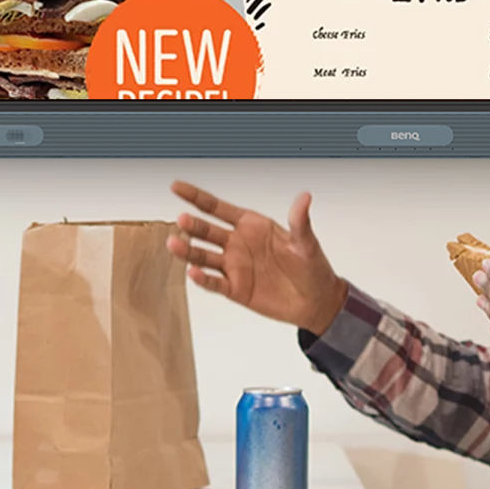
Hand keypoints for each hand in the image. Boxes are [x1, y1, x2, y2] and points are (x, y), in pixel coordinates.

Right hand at [168, 181, 347, 332]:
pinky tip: (192, 273)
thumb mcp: (306, 243)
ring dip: (188, 250)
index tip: (176, 187)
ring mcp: (234, 266)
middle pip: (207, 231)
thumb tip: (305, 197)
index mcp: (251, 226)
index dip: (196, 197)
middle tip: (182, 219)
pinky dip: (202, 279)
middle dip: (193, 225)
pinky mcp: (235, 289)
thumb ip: (300, 222)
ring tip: (174, 244)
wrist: (315, 301)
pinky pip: (214, 282)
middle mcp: (237, 244)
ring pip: (204, 256)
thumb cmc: (312, 268)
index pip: (217, 208)